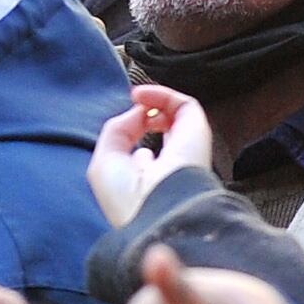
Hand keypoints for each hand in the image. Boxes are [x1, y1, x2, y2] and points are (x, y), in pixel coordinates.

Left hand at [83, 83, 215, 227]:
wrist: (155, 208)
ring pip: (178, 116)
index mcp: (148, 181)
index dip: (133, 133)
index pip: (145, 155)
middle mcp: (169, 166)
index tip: (124, 122)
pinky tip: (143, 96)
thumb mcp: (105, 161)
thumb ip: (118, 130)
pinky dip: (163, 95)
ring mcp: (186, 149)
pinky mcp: (198, 134)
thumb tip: (141, 111)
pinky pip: (185, 105)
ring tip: (137, 95)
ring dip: (156, 99)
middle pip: (165, 132)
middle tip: (134, 100)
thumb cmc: (125, 195)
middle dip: (148, 112)